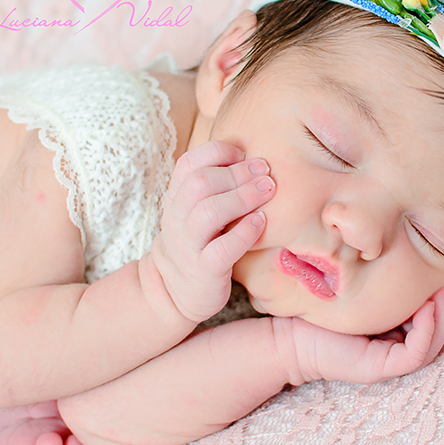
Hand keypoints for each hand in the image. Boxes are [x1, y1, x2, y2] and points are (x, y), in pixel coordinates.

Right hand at [149, 140, 274, 322]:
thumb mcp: (195, 212)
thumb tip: (254, 158)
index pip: (188, 163)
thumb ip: (214, 187)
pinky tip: (261, 222)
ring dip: (243, 197)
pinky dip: (244, 233)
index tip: (244, 153)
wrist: (176, 292)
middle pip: (200, 183)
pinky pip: (221, 249)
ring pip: (209, 212)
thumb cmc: (199, 243)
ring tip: (268, 190)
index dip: (218, 152)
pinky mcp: (204, 271)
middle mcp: (176, 219)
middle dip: (237, 172)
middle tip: (265, 170)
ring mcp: (188, 246)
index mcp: (175, 199)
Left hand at [281, 288, 443, 383]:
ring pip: (430, 346)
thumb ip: (378, 283)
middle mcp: (392, 351)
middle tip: (441, 284)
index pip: (427, 323)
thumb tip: (400, 251)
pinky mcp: (381, 367)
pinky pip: (416, 354)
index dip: (436, 301)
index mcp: (389, 335)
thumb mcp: (357, 292)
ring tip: (436, 294)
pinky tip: (426, 308)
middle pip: (435, 335)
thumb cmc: (318, 312)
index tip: (434, 277)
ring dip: (439, 319)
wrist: (291, 336)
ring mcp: (388, 362)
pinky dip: (427, 332)